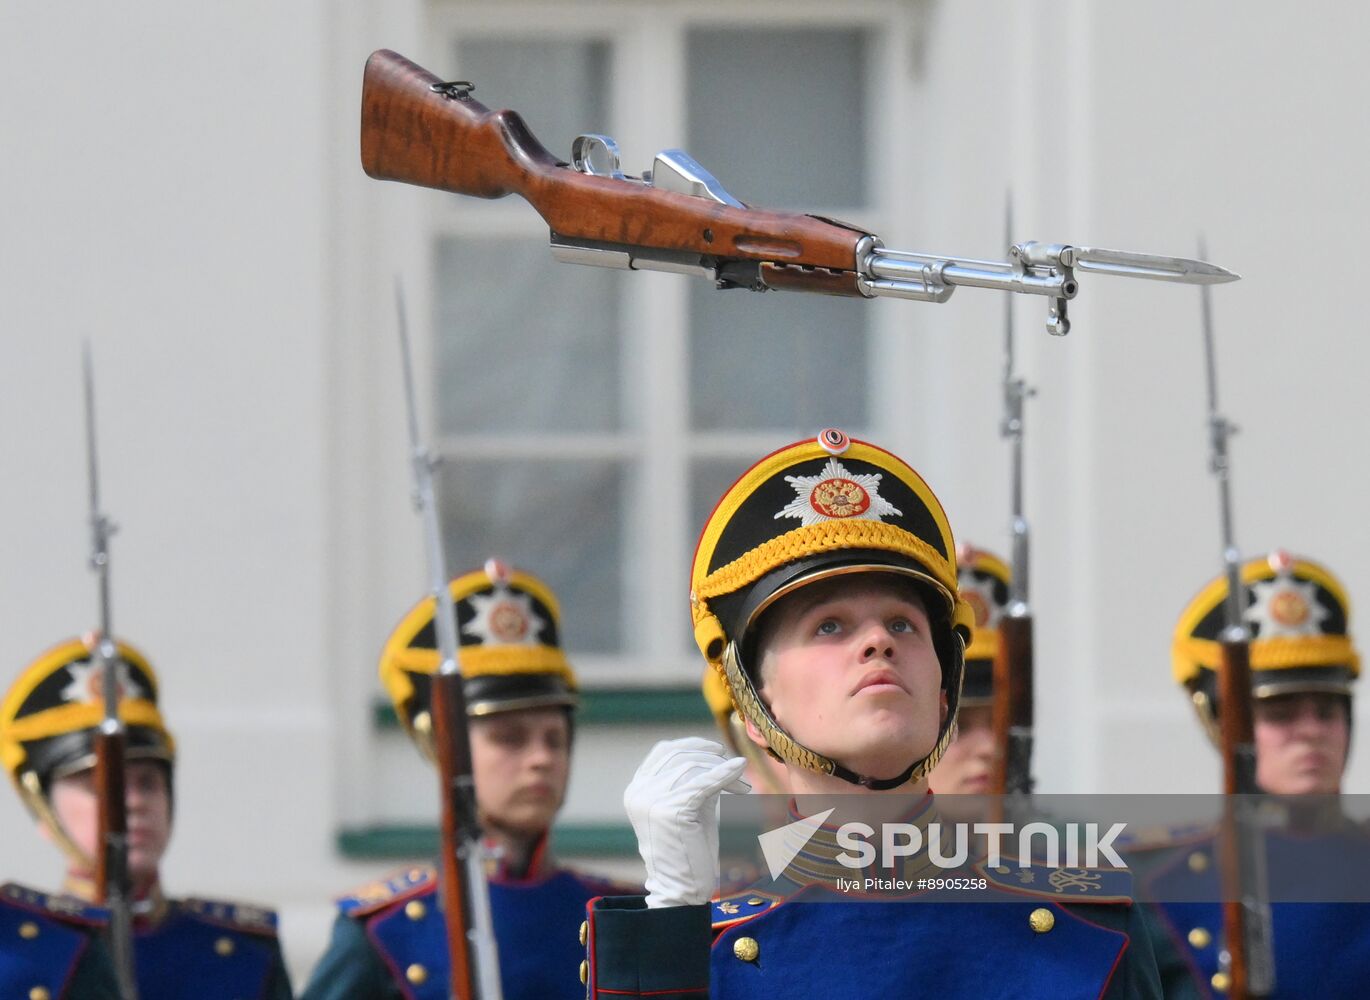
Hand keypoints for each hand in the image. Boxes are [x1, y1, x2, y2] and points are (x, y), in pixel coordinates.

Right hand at [624, 738, 750, 907]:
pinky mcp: (670, 810)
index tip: (716, 749)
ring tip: (740, 786)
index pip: (664, 751)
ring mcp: (651, 800)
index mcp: (637, 789)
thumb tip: (714, 755)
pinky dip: (724, 774)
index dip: (691, 745)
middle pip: (680, 756)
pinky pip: (702, 784)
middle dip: (711, 759)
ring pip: (693, 768)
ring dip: (721, 771)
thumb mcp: (686, 805)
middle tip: (735, 769)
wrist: (681, 888)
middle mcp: (639, 791)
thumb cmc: (688, 848)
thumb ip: (692, 780)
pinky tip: (739, 768)